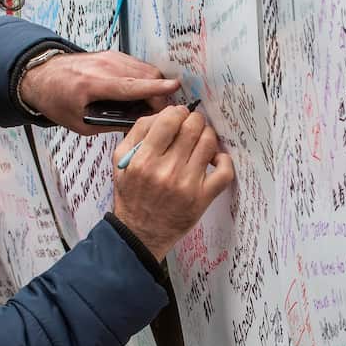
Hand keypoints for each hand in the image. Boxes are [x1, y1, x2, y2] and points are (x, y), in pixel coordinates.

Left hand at [18, 50, 179, 135]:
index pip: (131, 86)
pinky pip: (138, 65)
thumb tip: (139, 124)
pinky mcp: (112, 54)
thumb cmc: (57, 102)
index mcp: (92, 84)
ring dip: (154, 86)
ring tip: (150, 105)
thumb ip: (110, 123)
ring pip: (146, 69)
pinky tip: (140, 93)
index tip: (175, 88)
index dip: (155, 89)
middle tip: (160, 113)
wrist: (40, 75)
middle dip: (160, 94)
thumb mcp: (80, 123)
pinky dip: (145, 79)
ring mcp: (109, 56)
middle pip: (146, 75)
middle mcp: (104, 66)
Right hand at [111, 107, 233, 260]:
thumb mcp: (120, 161)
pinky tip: (214, 159)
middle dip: (194, 120)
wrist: (140, 233)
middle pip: (192, 127)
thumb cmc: (132, 195)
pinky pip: (225, 171)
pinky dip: (224, 160)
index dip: (177, 112)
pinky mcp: (203, 198)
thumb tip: (164, 113)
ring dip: (207, 135)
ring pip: (209, 143)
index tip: (178, 115)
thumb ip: (137, 132)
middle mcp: (166, 171)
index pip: (169, 120)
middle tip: (191, 126)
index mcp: (143, 160)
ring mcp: (187, 185)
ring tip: (201, 141)